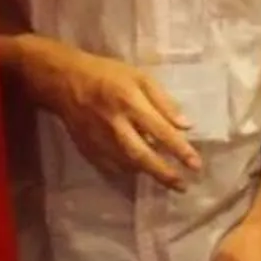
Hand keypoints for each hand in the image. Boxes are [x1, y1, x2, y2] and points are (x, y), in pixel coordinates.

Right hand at [47, 48, 203, 188]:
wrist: (64, 82)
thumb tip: (186, 125)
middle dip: (164, 174)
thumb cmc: (107, 74)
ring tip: (166, 176)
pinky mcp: (88, 149)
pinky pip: (112, 167)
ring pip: (127, 165)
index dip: (179, 150)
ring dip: (148, 173)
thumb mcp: (139, 77)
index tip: (196, 164)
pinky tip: (140, 169)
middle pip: (142, 156)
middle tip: (183, 186)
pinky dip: (128, 170)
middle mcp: (115, 125)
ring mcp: (99, 140)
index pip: (160, 131)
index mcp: (130, 102)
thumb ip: (163, 101)